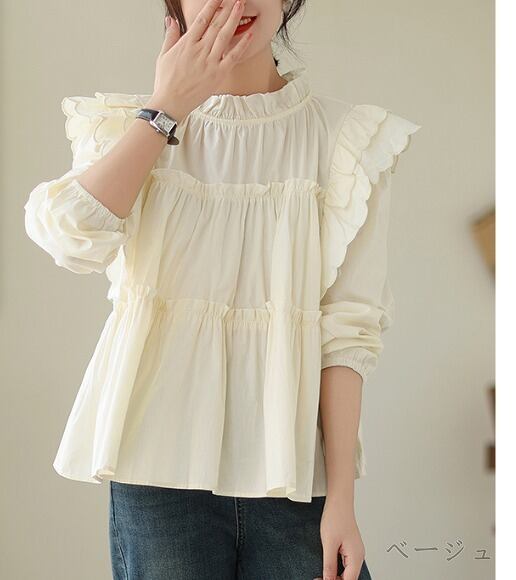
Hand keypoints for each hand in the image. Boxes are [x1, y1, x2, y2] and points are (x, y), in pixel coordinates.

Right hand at [147, 0, 252, 121]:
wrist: (170, 103)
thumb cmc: (166, 82)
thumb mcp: (163, 55)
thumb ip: (171, 36)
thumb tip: (170, 20)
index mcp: (186, 44)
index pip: (202, 19)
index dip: (212, 5)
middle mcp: (199, 50)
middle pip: (216, 24)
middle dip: (226, 8)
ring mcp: (209, 62)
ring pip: (224, 36)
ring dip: (234, 19)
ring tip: (241, 5)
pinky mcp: (217, 74)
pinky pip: (232, 57)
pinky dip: (242, 45)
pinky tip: (249, 34)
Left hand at [314, 498, 365, 579]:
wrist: (339, 501)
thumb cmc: (336, 516)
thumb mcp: (329, 543)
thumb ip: (329, 564)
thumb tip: (328, 579)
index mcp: (356, 556)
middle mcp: (359, 555)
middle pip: (349, 578)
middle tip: (320, 577)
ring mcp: (355, 551)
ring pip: (348, 572)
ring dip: (336, 575)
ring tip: (322, 573)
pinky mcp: (351, 547)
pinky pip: (346, 564)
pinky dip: (337, 568)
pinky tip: (329, 565)